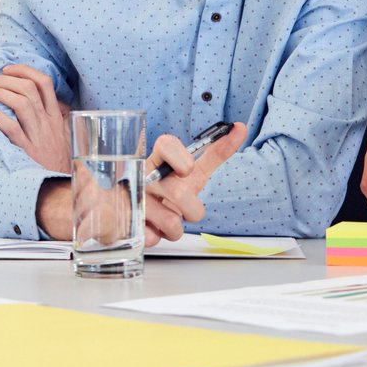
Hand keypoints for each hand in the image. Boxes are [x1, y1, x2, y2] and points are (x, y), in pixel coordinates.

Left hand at [0, 65, 69, 172]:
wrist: (59, 185)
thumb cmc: (58, 160)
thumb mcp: (63, 135)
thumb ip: (59, 117)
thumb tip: (54, 101)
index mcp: (55, 117)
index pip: (44, 83)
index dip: (25, 71)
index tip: (8, 69)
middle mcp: (47, 122)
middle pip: (28, 89)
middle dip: (5, 80)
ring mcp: (37, 135)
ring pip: (20, 103)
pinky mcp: (26, 150)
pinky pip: (11, 127)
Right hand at [141, 123, 248, 244]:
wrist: (133, 208)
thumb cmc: (167, 187)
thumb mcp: (191, 172)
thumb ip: (215, 152)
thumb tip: (240, 128)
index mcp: (158, 159)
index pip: (166, 144)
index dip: (181, 158)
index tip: (188, 170)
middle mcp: (142, 176)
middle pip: (180, 194)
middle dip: (193, 210)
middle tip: (185, 209)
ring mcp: (131, 199)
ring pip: (170, 222)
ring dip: (176, 229)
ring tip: (167, 220)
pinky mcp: (126, 222)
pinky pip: (153, 238)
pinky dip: (158, 238)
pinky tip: (151, 228)